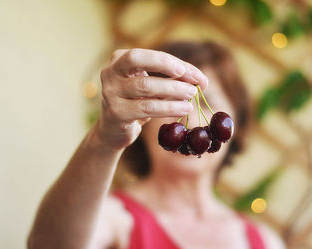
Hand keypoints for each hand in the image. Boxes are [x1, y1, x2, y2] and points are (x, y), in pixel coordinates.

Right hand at [94, 48, 208, 150]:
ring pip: (145, 86)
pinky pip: (146, 108)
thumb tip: (201, 80)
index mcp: (119, 59)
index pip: (148, 55)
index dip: (171, 61)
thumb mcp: (152, 86)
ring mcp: (110, 93)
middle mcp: (110, 72)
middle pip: (137, 61)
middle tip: (191, 81)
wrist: (114, 130)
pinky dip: (168, 108)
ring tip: (191, 96)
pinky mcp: (116, 113)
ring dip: (173, 90)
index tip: (194, 73)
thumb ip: (172, 79)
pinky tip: (183, 109)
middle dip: (167, 67)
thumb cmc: (137, 102)